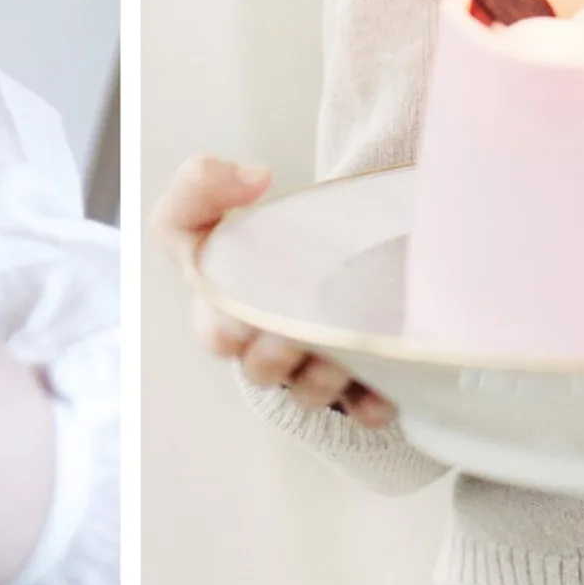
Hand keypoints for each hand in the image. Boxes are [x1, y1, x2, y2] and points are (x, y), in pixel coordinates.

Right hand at [156, 154, 395, 429]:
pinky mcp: (358, 377)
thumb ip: (201, 182)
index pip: (213, 336)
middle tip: (294, 330)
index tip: (241, 308)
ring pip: (309, 392)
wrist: (333, 230)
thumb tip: (255, 178)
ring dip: (321, 379)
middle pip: (260, 370)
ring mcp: (312, 364)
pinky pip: (361, 406)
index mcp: (224, 312)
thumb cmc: (264, 225)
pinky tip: (382, 394)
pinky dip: (369, 404)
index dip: (223, 331)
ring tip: (341, 355)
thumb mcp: (210, 194)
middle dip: (275, 355)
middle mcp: (266, 346)